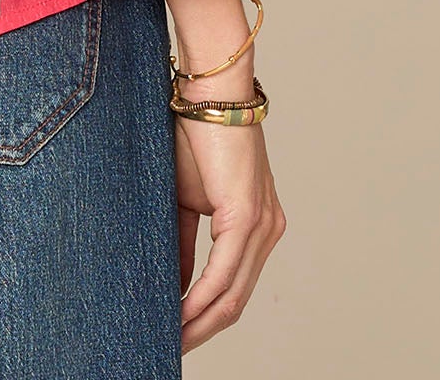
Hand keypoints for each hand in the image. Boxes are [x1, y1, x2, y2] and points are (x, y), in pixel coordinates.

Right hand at [174, 112, 287, 353]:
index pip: (235, 286)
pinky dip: (200, 298)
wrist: (208, 92)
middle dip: (202, 330)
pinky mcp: (247, 217)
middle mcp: (268, 231)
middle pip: (237, 301)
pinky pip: (224, 273)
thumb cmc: (194, 135)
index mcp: (257, 226)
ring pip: (232, 294)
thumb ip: (184, 244)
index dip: (207, 316)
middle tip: (171, 348)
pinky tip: (178, 313)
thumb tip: (175, 286)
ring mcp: (262, 226)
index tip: (178, 332)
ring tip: (170, 339)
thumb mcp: (185, 198)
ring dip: (199, 322)